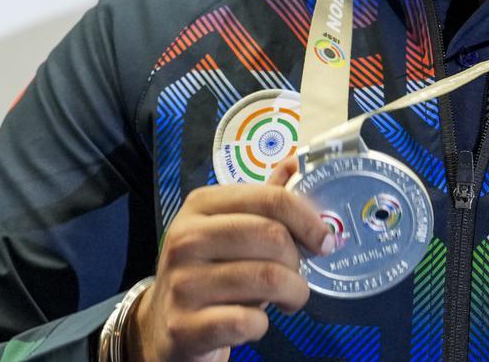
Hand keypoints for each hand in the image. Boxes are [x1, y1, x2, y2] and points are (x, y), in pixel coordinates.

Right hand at [127, 158, 329, 361]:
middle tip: (298, 274)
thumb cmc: (209, 270)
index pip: (271, 199)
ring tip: (290, 297)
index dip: (308, 220)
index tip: (325, 240)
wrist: (164, 324)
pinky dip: (263, 324)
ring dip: (293, 292)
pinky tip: (255, 321)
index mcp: (202, 205)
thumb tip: (296, 163)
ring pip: (266, 278)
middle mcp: (187, 238)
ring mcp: (182, 282)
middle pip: (272, 237)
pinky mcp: (185, 326)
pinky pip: (246, 321)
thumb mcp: (229, 227)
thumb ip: (262, 200)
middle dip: (298, 260)